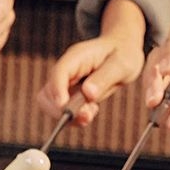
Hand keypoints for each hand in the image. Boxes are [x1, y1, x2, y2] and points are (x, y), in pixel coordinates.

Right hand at [38, 0, 146, 128]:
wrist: (121, 52)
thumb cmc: (123, 54)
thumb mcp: (122, 65)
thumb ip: (105, 78)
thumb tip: (89, 94)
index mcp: (78, 56)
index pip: (60, 72)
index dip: (58, 90)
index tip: (64, 105)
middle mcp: (67, 69)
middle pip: (47, 93)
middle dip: (63, 109)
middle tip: (87, 114)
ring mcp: (66, 82)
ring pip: (51, 104)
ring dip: (68, 115)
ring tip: (91, 111)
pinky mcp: (69, 94)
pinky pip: (62, 110)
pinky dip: (74, 117)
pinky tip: (91, 110)